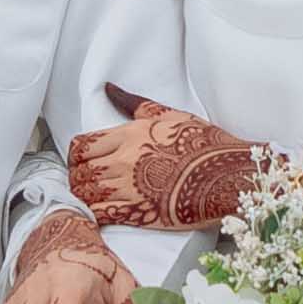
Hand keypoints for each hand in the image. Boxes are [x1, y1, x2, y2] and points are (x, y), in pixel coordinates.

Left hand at [65, 90, 271, 231]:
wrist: (226, 175)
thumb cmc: (203, 143)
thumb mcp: (169, 114)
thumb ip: (135, 104)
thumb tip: (109, 89)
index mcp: (128, 135)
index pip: (81, 146)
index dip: (76, 154)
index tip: (81, 160)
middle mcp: (122, 161)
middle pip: (79, 171)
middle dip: (78, 175)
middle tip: (87, 179)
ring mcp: (128, 189)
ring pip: (85, 194)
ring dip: (84, 194)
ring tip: (94, 195)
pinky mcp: (137, 213)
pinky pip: (100, 214)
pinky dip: (94, 213)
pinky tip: (102, 211)